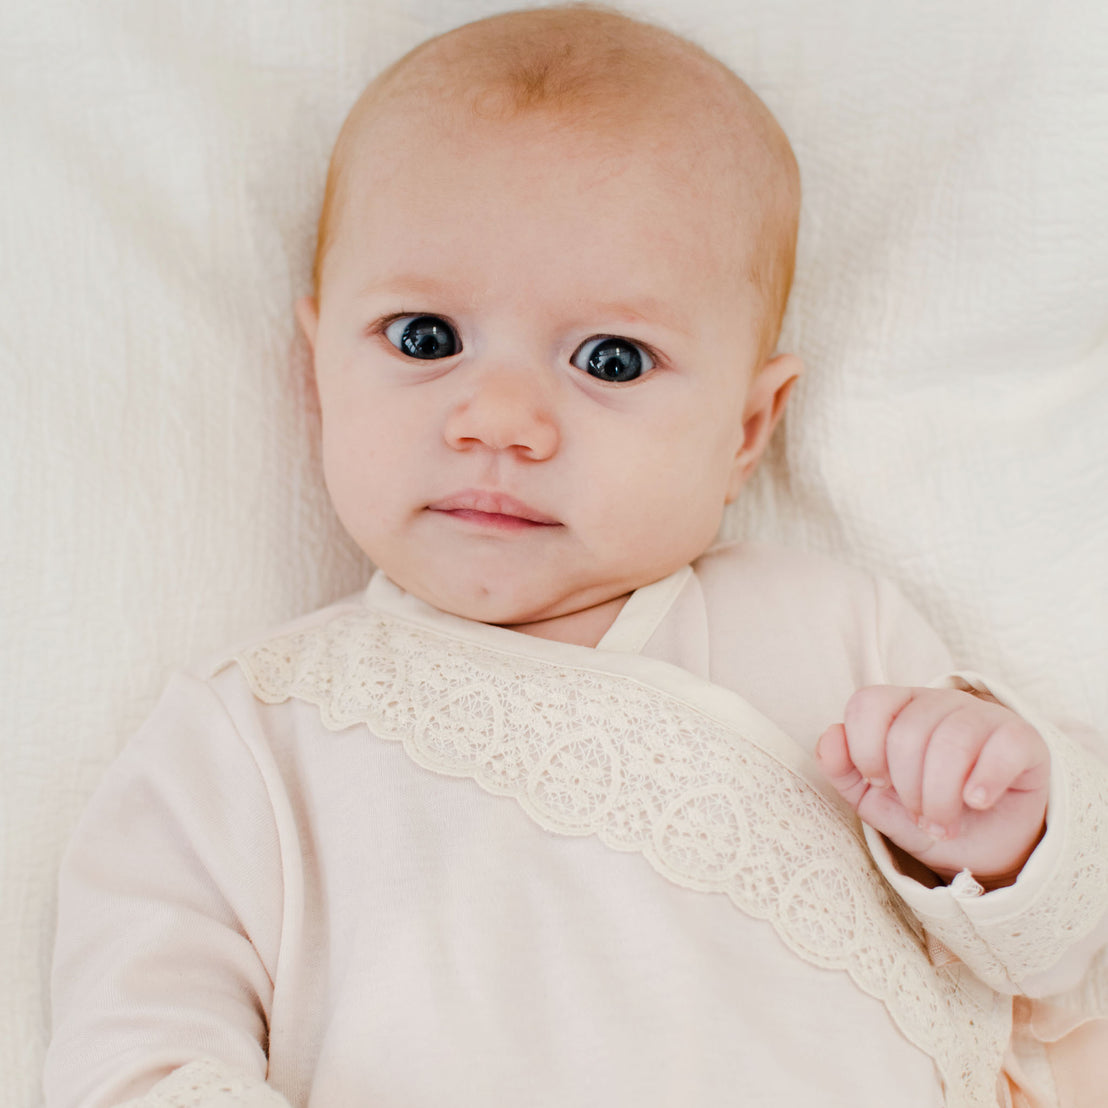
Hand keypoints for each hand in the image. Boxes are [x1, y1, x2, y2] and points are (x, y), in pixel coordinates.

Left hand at [817, 686, 1049, 886]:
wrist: (982, 846)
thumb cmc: (921, 812)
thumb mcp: (872, 799)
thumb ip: (842, 769)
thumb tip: (829, 736)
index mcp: (898, 707)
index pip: (866, 703)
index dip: (864, 750)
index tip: (879, 785)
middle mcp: (939, 702)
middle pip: (908, 734)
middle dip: (909, 790)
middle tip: (921, 818)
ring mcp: (983, 716)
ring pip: (951, 743)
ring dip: (942, 798)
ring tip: (943, 823)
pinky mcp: (1023, 738)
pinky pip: (1002, 748)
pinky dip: (984, 781)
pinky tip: (977, 802)